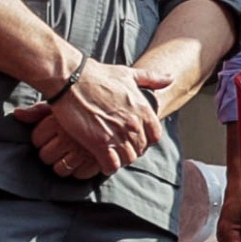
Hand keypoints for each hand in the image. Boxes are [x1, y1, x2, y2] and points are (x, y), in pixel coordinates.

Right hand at [22, 60, 169, 179]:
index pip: (154, 136)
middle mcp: (133, 123)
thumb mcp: (128, 74)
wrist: (70, 80)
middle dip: (131, 149)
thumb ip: (151, 78)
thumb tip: (170, 78)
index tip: (134, 139)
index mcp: (142, 109)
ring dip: (120, 159)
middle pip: (140, 149)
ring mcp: (117, 134)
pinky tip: (102, 162)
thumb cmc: (97, 75)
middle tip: (119, 148)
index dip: (145, 140)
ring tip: (111, 156)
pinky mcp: (99, 143)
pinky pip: (111, 166)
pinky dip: (108, 167)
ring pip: (128, 159)